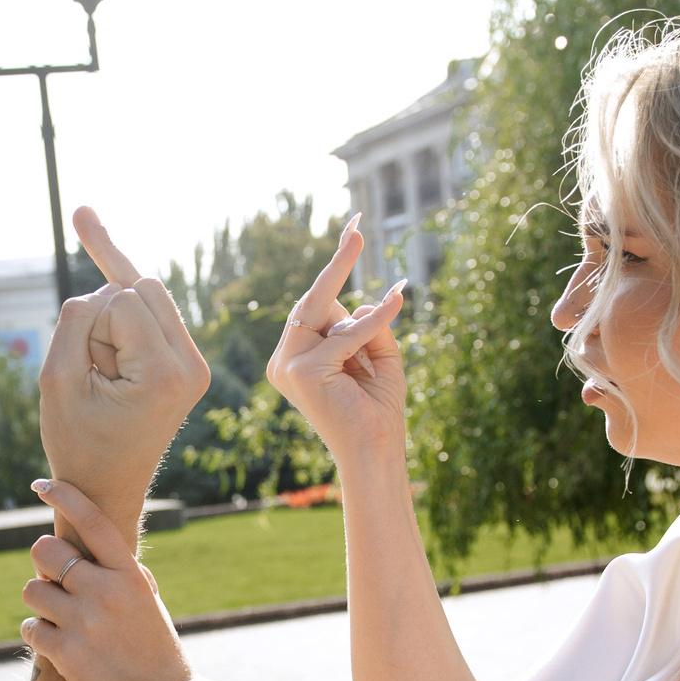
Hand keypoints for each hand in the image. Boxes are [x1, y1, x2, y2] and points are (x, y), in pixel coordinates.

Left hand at [20, 479, 194, 680]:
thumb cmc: (156, 652)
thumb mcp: (149, 603)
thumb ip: (124, 574)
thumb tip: (93, 550)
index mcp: (129, 575)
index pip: (91, 522)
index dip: (63, 496)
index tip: (41, 484)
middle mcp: (105, 592)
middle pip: (45, 551)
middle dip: (44, 563)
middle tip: (55, 580)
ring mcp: (83, 622)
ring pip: (32, 590)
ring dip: (41, 604)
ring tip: (62, 621)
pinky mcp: (65, 653)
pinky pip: (30, 627)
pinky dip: (37, 634)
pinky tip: (57, 645)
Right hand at [37, 207, 212, 515]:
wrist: (107, 488)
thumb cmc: (77, 443)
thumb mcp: (56, 382)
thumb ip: (75, 322)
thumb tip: (105, 286)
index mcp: (164, 375)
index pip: (123, 299)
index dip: (89, 324)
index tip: (85, 371)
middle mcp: (191, 365)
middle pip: (145, 286)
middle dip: (106, 314)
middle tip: (92, 368)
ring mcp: (195, 364)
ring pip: (149, 292)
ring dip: (114, 315)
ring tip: (94, 358)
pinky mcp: (187, 362)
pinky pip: (154, 309)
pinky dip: (124, 297)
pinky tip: (88, 224)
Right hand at [263, 217, 409, 469]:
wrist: (376, 453)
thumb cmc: (378, 411)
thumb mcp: (379, 357)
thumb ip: (370, 328)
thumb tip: (361, 301)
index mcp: (296, 359)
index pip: (314, 309)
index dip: (334, 272)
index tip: (351, 234)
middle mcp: (284, 362)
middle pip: (312, 301)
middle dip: (337, 263)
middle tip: (356, 227)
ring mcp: (288, 366)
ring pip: (325, 312)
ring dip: (360, 305)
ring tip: (384, 275)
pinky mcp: (303, 372)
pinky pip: (345, 335)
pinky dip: (372, 324)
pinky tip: (396, 304)